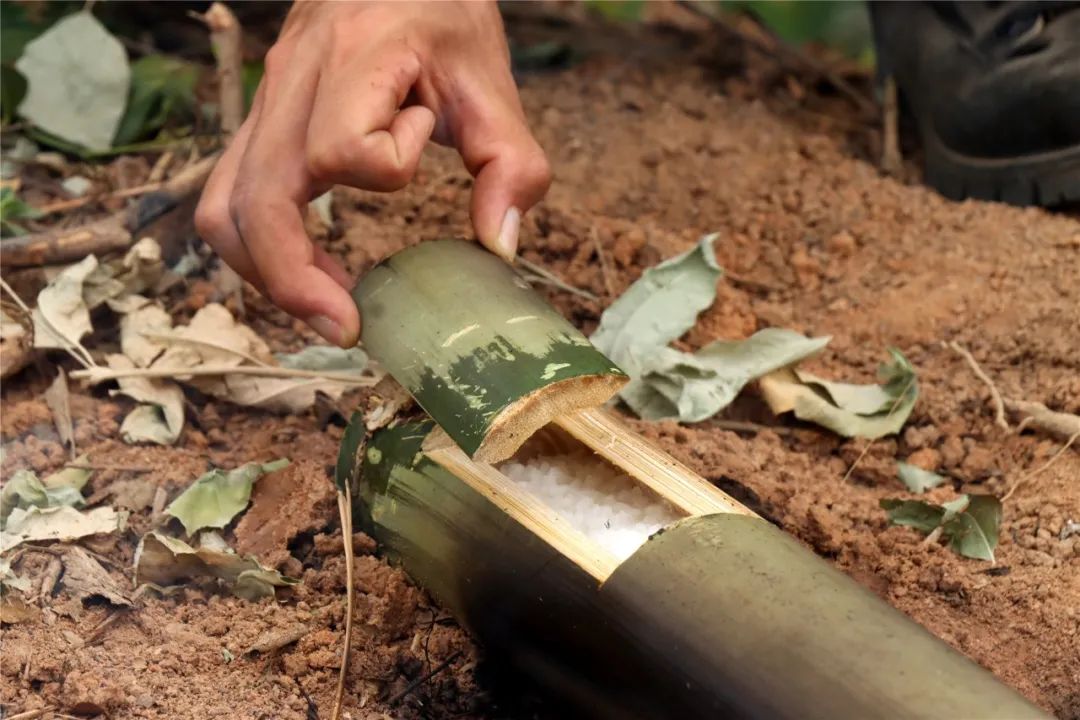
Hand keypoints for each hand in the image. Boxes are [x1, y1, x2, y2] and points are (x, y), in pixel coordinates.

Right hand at [195, 1, 550, 346]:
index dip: (392, 164)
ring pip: (224, 207)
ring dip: (266, 271)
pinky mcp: (260, 119)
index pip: (343, 148)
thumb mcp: (491, 77)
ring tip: (321, 308)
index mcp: (353, 56)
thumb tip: (499, 248)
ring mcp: (265, 99)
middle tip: (345, 329)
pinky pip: (231, 196)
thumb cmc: (443, 10)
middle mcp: (292, 79)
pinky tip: (303, 268)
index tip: (428, 132)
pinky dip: (260, 246)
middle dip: (293, 279)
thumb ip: (510, 162)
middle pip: (256, 199)